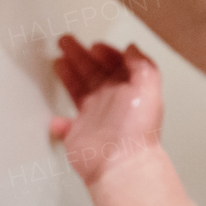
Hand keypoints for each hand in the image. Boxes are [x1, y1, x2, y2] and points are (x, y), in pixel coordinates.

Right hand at [50, 34, 162, 185]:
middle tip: (65, 41)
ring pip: (79, 90)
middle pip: (93, 72)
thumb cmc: (136, 131)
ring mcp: (95, 117)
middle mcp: (112, 102)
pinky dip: (59, 120)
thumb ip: (142, 65)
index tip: (94, 44)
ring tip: (57, 59)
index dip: (106, 52)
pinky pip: (65, 125)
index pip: (116, 65)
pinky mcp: (78, 133)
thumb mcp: (148, 88)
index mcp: (130, 90)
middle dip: (80, 55)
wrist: (119, 164)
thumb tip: (132, 49)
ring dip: (68, 74)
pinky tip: (57, 117)